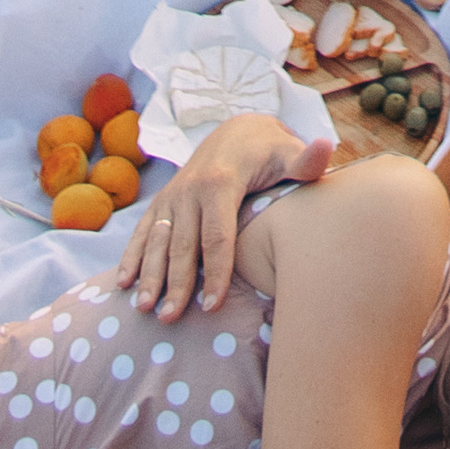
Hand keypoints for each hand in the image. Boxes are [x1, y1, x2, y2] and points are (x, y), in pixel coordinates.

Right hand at [117, 113, 330, 318]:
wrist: (237, 130)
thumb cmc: (270, 151)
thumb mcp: (288, 153)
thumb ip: (306, 160)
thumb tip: (325, 148)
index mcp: (221, 183)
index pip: (217, 235)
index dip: (215, 271)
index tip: (212, 306)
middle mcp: (190, 189)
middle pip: (182, 244)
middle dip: (176, 283)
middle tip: (171, 319)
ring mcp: (173, 195)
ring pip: (157, 240)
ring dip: (149, 274)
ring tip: (144, 308)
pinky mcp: (163, 201)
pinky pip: (143, 230)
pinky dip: (132, 256)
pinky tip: (124, 284)